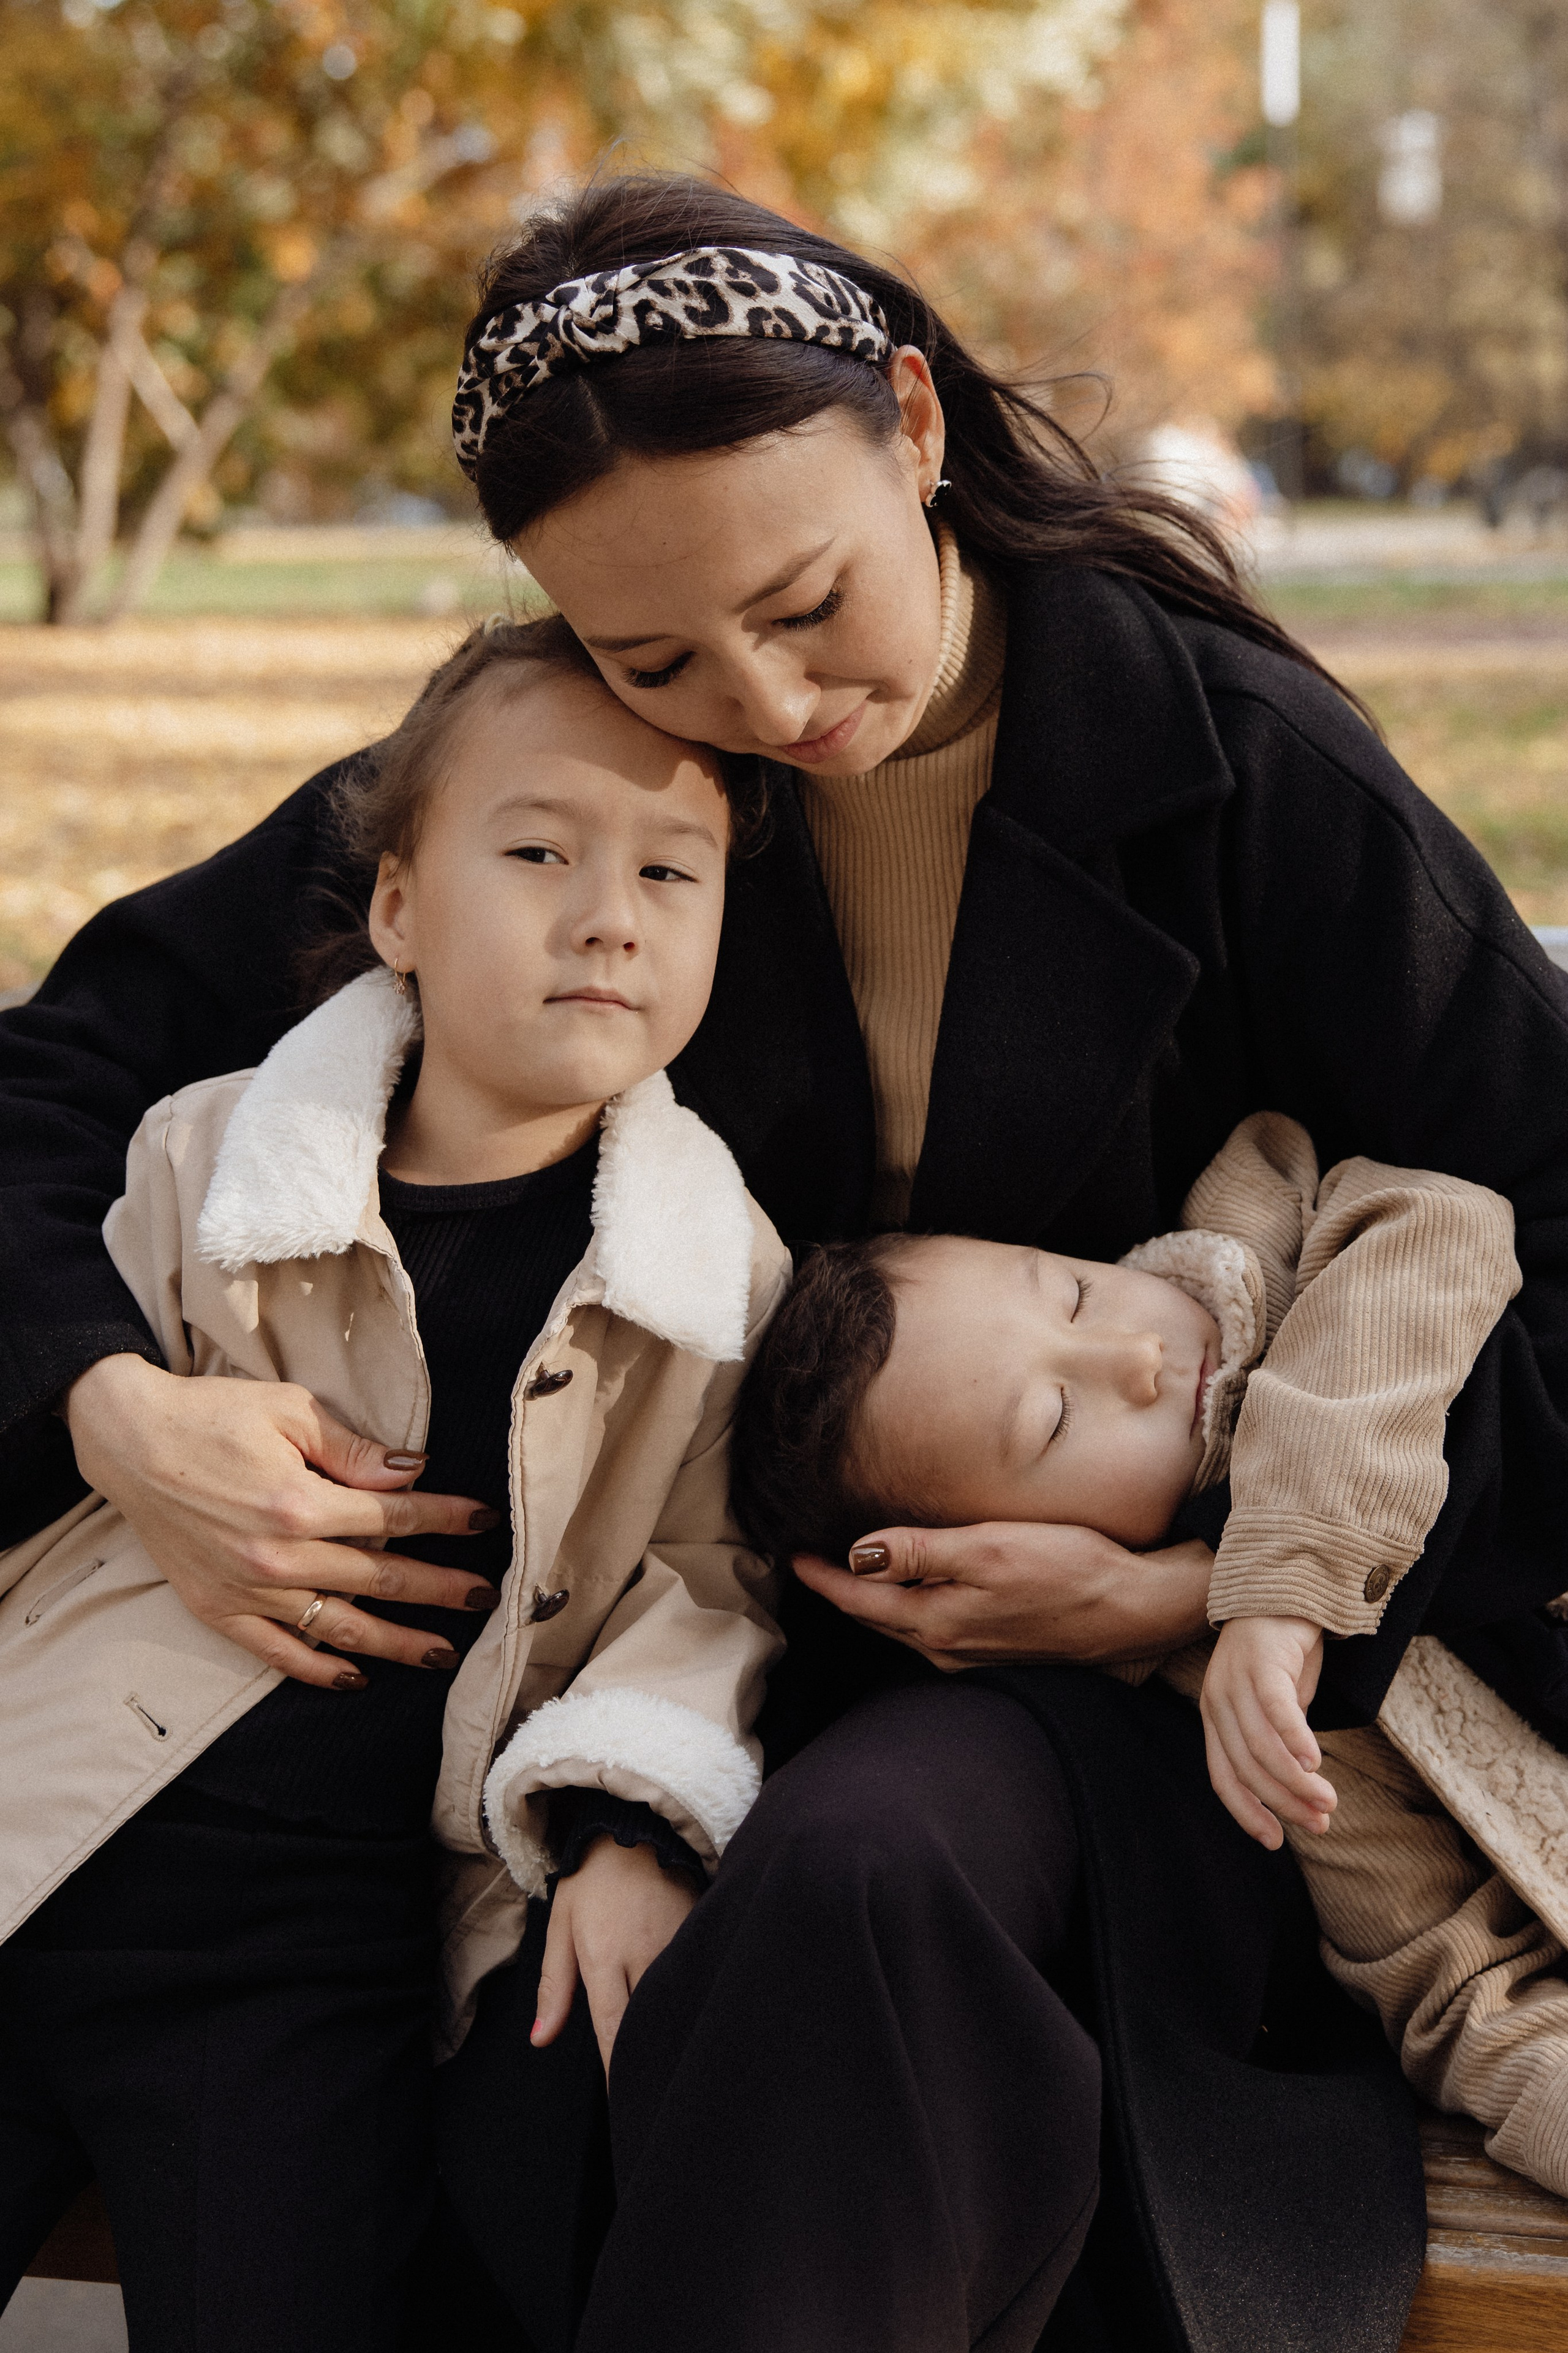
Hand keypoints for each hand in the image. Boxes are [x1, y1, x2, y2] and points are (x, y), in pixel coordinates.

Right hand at [63, 1354, 500, 1688]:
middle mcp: (277, 1557)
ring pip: (340, 1628)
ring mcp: (246, 1590)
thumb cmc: (211, 1415)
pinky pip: (277, 1654)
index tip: (484, 1520)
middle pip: (379, 1579)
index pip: (394, 1519)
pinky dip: (319, 1671)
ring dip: (397, 1643)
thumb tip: (415, 1473)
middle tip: (484, 1596)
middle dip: (439, 1589)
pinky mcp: (216, 1609)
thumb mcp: (290, 1410)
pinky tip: (358, 1677)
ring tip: (441, 1652)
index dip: (446, 1520)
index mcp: (299, 1503)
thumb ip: (355, 1450)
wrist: (127, 1439)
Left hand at [532, 1835, 699, 2072]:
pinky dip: (689, 1996)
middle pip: (647, 2023)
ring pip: (674, 2002)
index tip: (621, 2101)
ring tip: (672, 2063)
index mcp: (604, 1957)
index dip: (617, 2070)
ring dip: (670, 2029)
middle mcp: (643, 1955)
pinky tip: (690, 2014)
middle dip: (645, 2057)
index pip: (612, 2030)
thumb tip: (540, 2039)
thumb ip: (553, 1986)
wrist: (637, 1829)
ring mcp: (676, 1944)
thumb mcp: (561, 1926)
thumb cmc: (593, 1880)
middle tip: (647, 2093)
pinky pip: (693, 1976)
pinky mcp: (699, 1933)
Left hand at [793, 1523, 1213, 1670]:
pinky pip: (934, 1628)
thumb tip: (857, 1554)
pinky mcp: (997, 1647)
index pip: (859, 1600)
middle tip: (808, 1560)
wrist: (1136, 1609)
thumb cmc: (1069, 1569)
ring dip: (874, 1601)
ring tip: (849, 1570)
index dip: (822, 1576)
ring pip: (905, 1626)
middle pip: (876, 1618)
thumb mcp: (988, 1548)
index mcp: (938, 1623)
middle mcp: (948, 1647)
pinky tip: (914, 1589)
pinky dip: (910, 1608)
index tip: (790, 1553)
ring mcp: (973, 1653)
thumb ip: (920, 1551)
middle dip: (840, 1591)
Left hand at [1200, 1615, 1336, 1849]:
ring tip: (1328, 1801)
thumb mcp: (1277, 1703)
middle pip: (1246, 1768)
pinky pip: (1277, 1711)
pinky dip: (1295, 1741)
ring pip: (1263, 1747)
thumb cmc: (1283, 1652)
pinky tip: (1315, 1763)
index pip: (1223, 1777)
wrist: (1285, 1589)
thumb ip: (1279, 1741)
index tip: (1276, 1842)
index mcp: (1215, 1716)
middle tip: (1321, 1822)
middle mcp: (1217, 1701)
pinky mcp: (1261, 1663)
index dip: (1248, 1813)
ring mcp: (1235, 1681)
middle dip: (1284, 1803)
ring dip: (1297, 1781)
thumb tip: (1302, 1787)